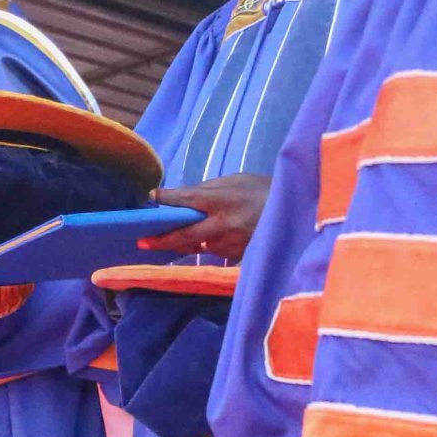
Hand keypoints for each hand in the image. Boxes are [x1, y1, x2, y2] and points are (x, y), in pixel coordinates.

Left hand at [140, 174, 269, 260]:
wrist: (294, 214)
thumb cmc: (264, 192)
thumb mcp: (238, 181)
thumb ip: (210, 189)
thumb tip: (183, 197)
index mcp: (221, 200)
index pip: (186, 199)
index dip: (167, 198)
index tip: (151, 197)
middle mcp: (222, 224)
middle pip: (184, 234)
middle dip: (161, 239)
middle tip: (142, 242)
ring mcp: (228, 243)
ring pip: (196, 246)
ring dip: (180, 244)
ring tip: (161, 242)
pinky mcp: (235, 255)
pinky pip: (212, 251)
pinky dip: (202, 246)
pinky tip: (196, 243)